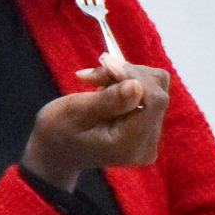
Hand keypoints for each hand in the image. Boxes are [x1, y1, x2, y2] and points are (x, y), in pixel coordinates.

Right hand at [19, 52, 171, 192]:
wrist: (57, 150)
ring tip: (96, 80)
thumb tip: (137, 85)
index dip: (136, 75)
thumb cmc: (58, 130)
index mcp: (129, 144)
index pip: (155, 100)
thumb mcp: (74, 112)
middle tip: (94, 72)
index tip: (106, 64)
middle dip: (127, 74)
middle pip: (157, 92)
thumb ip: (107, 101)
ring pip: (156, 87)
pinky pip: (150, 92)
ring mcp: (151, 138)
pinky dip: (129, 82)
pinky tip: (107, 86)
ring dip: (126, 76)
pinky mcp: (149, 128)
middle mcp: (147, 144)